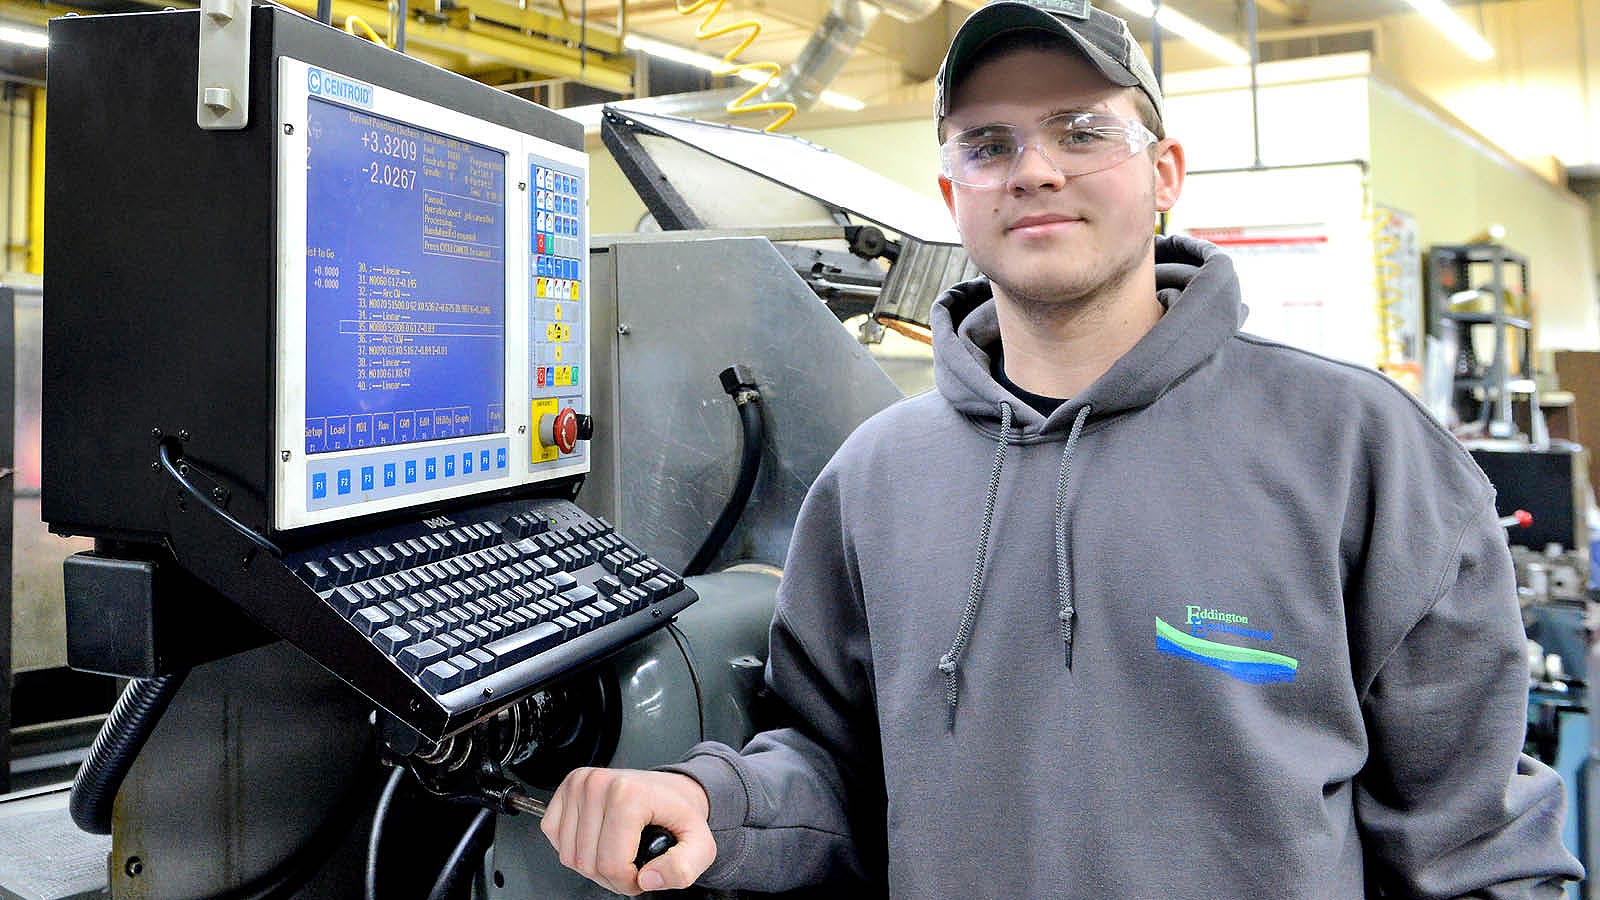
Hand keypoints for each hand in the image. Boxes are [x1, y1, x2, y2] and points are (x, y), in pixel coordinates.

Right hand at [542, 768, 715, 894]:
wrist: (671, 791)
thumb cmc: (679, 814)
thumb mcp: (699, 845)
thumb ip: (683, 868)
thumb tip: (648, 879)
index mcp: (628, 794)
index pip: (612, 864)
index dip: (630, 882)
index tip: (646, 871)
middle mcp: (598, 784)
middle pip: (588, 863)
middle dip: (612, 877)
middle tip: (634, 864)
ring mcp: (579, 784)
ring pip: (569, 856)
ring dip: (593, 866)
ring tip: (619, 852)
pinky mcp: (565, 790)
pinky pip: (554, 837)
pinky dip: (576, 848)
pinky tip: (599, 839)